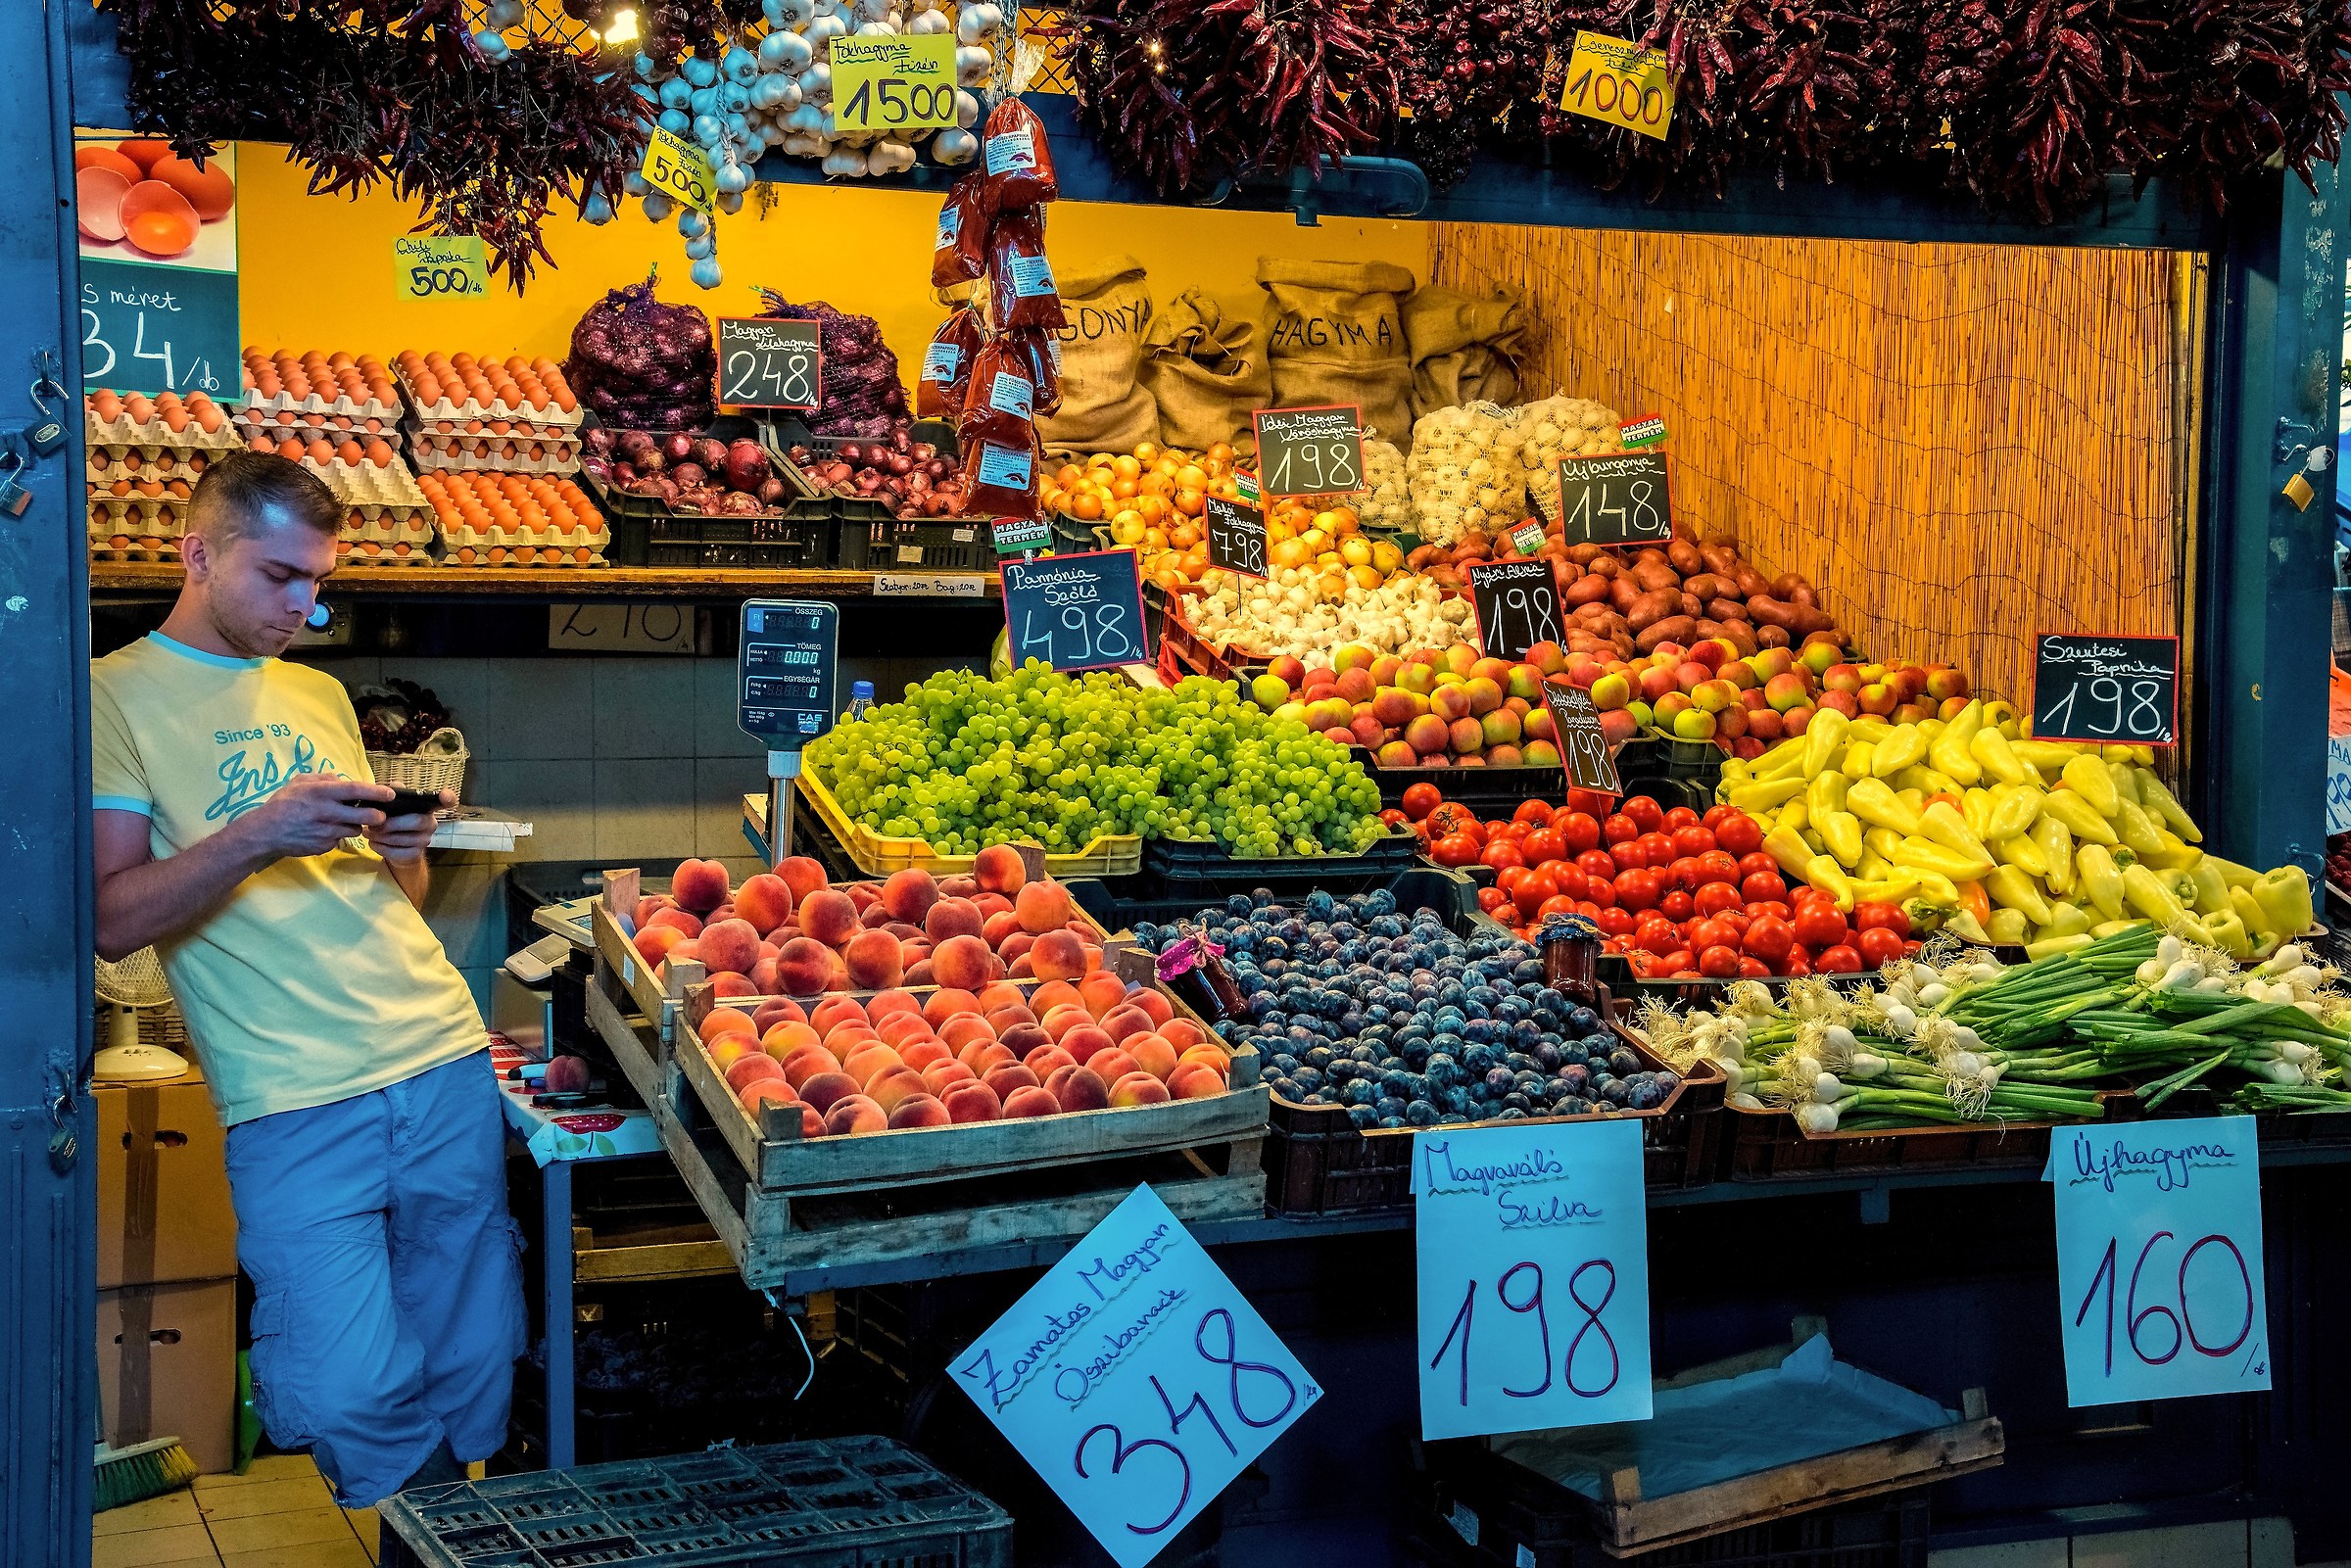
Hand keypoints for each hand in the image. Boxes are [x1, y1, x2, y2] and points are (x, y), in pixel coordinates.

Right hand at [239, 773, 386, 860]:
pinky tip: (325, 830)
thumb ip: (324, 778)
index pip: (356, 791)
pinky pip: (341, 839)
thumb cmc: (283, 803)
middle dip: (378, 816)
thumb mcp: (300, 782)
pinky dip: (339, 835)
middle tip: (379, 814)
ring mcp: (327, 832)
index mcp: (322, 793)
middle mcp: (328, 812)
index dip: (377, 792)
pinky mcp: (325, 846)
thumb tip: (343, 780)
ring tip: (341, 820)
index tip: (391, 794)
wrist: (265, 832)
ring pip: (356, 829)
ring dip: (355, 825)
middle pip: (367, 816)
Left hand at [364, 786, 452, 864]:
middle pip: (416, 821)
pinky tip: (373, 842)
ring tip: (367, 832)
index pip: (447, 801)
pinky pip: (396, 851)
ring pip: (402, 839)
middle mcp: (431, 823)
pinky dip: (380, 847)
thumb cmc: (396, 820)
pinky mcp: (415, 854)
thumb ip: (395, 793)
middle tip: (373, 824)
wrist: (397, 849)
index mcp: (428, 808)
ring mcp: (425, 840)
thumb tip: (394, 786)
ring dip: (381, 836)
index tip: (444, 796)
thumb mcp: (394, 804)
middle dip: (392, 823)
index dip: (448, 798)